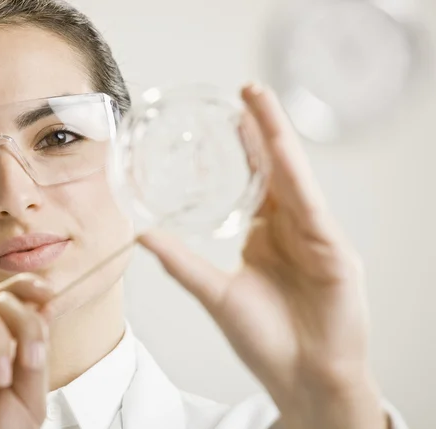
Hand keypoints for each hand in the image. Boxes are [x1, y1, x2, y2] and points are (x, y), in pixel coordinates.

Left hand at [138, 84, 387, 428]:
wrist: (301, 377)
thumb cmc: (265, 339)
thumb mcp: (215, 293)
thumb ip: (181, 262)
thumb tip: (142, 233)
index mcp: (267, 232)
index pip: (255, 179)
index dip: (243, 147)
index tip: (226, 118)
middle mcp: (291, 227)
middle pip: (275, 167)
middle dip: (261, 128)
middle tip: (245, 91)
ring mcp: (314, 235)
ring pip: (294, 175)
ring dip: (277, 136)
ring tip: (260, 100)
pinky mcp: (333, 249)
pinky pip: (309, 204)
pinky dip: (294, 174)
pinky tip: (280, 148)